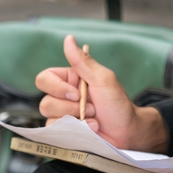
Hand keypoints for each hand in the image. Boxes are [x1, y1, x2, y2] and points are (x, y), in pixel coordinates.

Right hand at [35, 35, 168, 151]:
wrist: (128, 132)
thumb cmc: (118, 103)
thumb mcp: (103, 79)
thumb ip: (83, 61)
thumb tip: (69, 39)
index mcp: (70, 80)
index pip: (45, 79)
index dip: (56, 87)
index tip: (76, 93)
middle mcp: (63, 97)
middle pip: (45, 102)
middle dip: (69, 108)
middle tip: (91, 108)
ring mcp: (64, 116)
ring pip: (49, 118)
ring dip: (75, 120)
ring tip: (94, 119)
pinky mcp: (66, 133)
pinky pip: (55, 133)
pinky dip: (75, 132)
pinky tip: (91, 130)